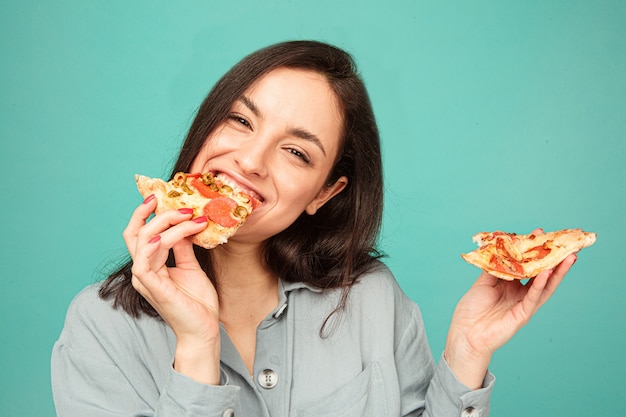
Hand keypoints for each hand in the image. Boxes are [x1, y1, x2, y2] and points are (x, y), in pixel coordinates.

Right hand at [123, 195, 220, 383]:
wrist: (203, 330)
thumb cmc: (197, 302)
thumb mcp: (191, 267)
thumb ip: (183, 247)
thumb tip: (184, 224)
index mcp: (150, 264)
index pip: (141, 233)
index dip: (147, 213)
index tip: (164, 196)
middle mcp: (143, 269)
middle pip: (135, 232)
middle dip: (150, 212)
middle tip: (171, 199)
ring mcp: (144, 279)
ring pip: (145, 240)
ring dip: (167, 224)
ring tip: (189, 216)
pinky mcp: (151, 287)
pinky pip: (144, 261)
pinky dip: (154, 245)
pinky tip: (167, 236)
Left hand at [444, 231, 576, 388]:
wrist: (465, 332)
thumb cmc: (472, 309)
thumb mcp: (483, 282)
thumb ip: (494, 267)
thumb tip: (502, 249)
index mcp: (511, 285)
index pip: (527, 265)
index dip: (533, 251)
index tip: (540, 233)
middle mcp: (520, 293)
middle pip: (541, 274)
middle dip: (554, 260)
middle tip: (566, 245)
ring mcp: (523, 304)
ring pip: (545, 286)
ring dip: (557, 272)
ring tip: (568, 258)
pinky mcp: (523, 314)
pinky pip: (534, 297)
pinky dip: (541, 284)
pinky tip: (548, 272)